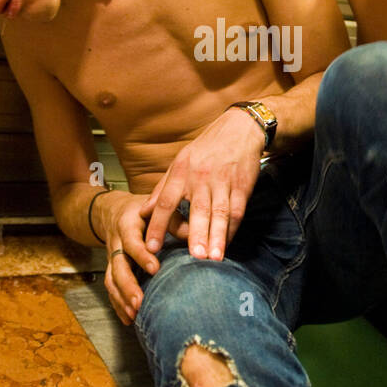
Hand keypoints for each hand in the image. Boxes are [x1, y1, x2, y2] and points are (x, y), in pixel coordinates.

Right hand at [99, 191, 164, 325]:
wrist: (113, 212)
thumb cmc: (142, 210)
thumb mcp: (157, 208)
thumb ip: (176, 221)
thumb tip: (197, 235)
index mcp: (127, 226)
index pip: (132, 242)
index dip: (142, 256)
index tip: (155, 269)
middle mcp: (116, 243)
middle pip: (118, 267)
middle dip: (128, 286)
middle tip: (140, 302)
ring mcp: (112, 258)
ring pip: (112, 280)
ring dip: (121, 299)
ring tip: (134, 314)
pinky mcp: (112, 269)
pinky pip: (111, 288)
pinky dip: (118, 305)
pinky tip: (128, 319)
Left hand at [139, 107, 263, 262]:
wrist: (239, 129)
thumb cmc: (205, 149)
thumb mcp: (179, 162)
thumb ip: (161, 189)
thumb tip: (143, 212)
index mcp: (181, 172)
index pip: (166, 201)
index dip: (158, 225)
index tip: (151, 247)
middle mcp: (201, 177)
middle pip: (198, 210)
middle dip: (197, 234)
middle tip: (194, 257)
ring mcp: (224, 182)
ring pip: (221, 213)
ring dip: (218, 237)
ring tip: (214, 257)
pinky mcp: (242, 186)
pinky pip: (237, 211)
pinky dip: (232, 230)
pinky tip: (227, 244)